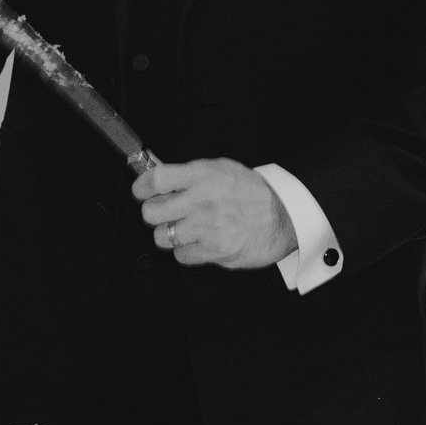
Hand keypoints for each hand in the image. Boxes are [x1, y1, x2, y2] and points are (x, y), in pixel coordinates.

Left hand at [136, 158, 297, 269]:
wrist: (284, 215)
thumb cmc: (251, 191)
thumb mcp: (220, 168)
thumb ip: (188, 173)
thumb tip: (156, 172)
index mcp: (202, 176)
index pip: (156, 179)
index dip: (141, 186)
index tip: (141, 191)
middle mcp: (202, 201)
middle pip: (151, 213)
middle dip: (153, 213)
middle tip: (164, 212)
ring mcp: (208, 228)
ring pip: (162, 238)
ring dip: (169, 234)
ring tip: (185, 228)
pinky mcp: (215, 251)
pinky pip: (181, 256)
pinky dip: (186, 251)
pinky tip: (199, 241)